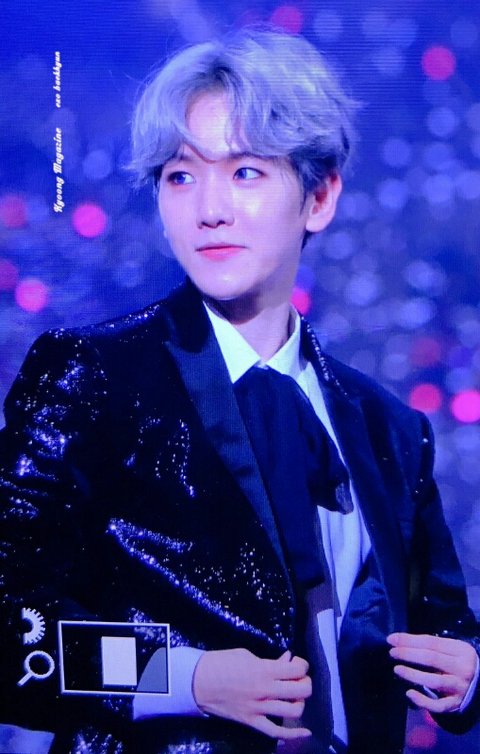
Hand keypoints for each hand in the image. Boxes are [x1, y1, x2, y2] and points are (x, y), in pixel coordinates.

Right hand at [192, 648, 311, 738]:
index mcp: (264, 670)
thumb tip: (287, 660)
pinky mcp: (251, 721)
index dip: (302, 665)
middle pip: (301, 690)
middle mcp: (265, 690)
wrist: (199, 682)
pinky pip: (276, 732)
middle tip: (298, 679)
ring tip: (294, 696)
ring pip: (293, 711)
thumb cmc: (222, 663)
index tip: (297, 663)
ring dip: (300, 702)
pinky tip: (305, 732)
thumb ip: (270, 661)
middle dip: (305, 683)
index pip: (297, 669)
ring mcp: (259, 708)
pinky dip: (293, 734)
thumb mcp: (247, 655)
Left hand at [387, 632, 477, 712]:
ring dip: (412, 675)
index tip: (391, 639)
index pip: (431, 643)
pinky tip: (409, 693)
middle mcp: (463, 668)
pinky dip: (422, 701)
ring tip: (397, 669)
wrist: (479, 685)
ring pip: (434, 681)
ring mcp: (460, 687)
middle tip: (392, 653)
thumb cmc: (456, 662)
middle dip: (408, 654)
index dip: (409, 640)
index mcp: (461, 650)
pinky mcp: (456, 704)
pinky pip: (438, 705)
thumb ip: (430, 645)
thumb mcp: (450, 650)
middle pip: (431, 659)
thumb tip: (398, 640)